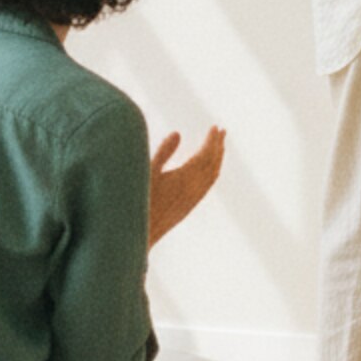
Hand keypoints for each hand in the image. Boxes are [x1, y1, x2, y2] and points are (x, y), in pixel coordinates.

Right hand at [149, 126, 224, 246]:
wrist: (139, 234)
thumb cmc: (139, 200)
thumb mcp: (148, 172)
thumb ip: (164, 152)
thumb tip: (177, 133)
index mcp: (186, 177)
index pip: (206, 155)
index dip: (212, 140)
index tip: (216, 127)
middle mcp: (194, 189)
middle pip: (213, 164)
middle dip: (218, 146)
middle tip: (222, 132)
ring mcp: (193, 199)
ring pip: (212, 176)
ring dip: (217, 160)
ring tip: (219, 147)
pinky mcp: (188, 207)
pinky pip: (207, 187)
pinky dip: (212, 173)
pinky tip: (208, 171)